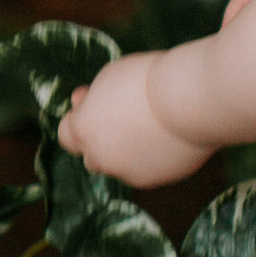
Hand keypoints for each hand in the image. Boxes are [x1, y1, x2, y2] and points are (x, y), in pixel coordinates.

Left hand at [57, 50, 204, 188]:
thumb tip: (81, 104)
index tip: (95, 104)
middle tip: (122, 118)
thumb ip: (92, 97)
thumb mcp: (109, 77)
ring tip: (150, 126)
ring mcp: (128, 172)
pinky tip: (167, 137)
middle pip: (90, 157)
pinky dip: (152, 158)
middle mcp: (100, 157)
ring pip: (120, 166)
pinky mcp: (155, 180)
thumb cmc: (148, 80)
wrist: (189, 101)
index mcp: (83, 129)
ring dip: (126, 153)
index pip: (66, 135)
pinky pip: (147, 170)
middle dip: (101, 142)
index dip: (80, 120)